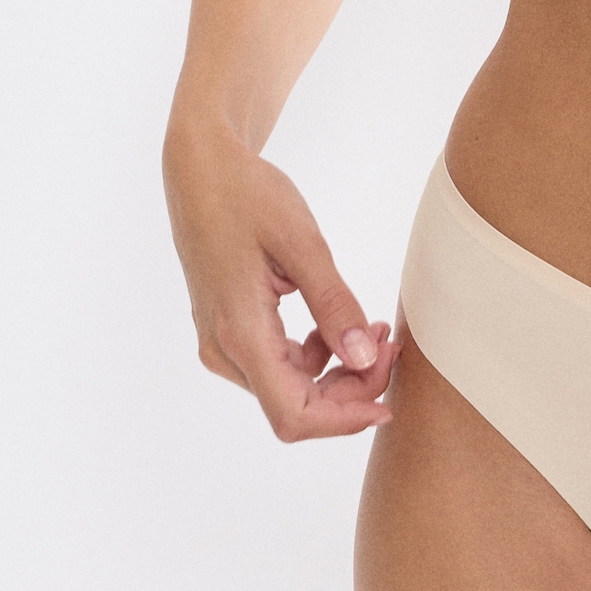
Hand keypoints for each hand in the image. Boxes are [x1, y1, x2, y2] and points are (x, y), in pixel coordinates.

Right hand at [163, 134, 398, 440]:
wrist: (201, 169)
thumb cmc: (248, 196)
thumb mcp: (302, 244)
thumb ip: (334, 305)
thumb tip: (365, 360)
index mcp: (239, 332)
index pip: (292, 415)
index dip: (344, 421)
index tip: (388, 401)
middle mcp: (223, 349)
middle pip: (294, 405)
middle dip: (351, 389)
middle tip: (390, 345)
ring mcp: (220, 342)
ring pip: (287, 388)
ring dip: (337, 373)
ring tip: (374, 329)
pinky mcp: (227, 330)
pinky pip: (276, 365)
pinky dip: (316, 356)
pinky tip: (339, 324)